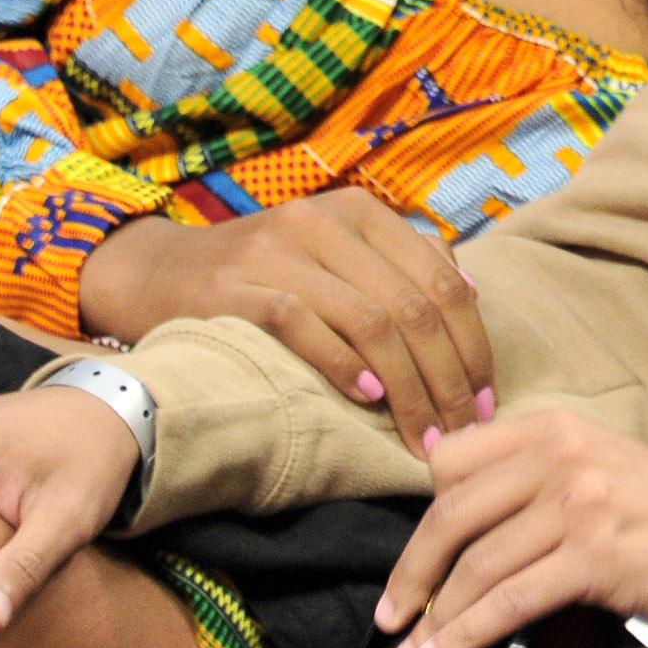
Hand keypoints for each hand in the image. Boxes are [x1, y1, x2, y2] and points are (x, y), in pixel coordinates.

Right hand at [78, 193, 493, 442]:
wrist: (159, 270)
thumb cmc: (265, 272)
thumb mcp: (336, 252)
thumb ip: (400, 263)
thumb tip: (472, 292)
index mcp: (360, 213)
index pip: (441, 280)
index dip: (473, 345)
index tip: (487, 402)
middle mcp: (324, 222)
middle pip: (413, 305)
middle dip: (449, 377)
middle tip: (463, 433)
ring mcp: (278, 253)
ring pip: (371, 320)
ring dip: (408, 387)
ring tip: (424, 435)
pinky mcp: (236, 287)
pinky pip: (303, 324)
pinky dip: (341, 363)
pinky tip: (368, 397)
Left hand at [375, 411, 647, 647]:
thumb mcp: (599, 470)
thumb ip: (534, 478)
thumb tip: (455, 515)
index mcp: (557, 427)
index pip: (453, 460)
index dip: (422, 516)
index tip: (410, 563)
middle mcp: (563, 454)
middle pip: (452, 513)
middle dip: (413, 574)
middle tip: (391, 617)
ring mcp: (580, 501)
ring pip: (477, 564)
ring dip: (435, 619)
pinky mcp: (597, 555)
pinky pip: (510, 601)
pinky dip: (465, 637)